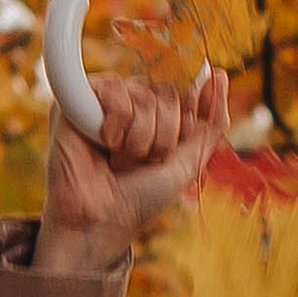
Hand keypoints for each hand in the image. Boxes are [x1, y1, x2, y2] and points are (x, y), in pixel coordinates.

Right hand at [36, 65, 230, 278]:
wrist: (102, 220)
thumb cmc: (139, 197)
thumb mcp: (188, 161)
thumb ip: (211, 123)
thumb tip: (220, 77)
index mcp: (156, 117)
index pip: (185, 94)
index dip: (186, 120)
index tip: (174, 146)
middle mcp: (131, 105)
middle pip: (168, 95)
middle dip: (163, 138)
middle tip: (142, 163)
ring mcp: (105, 101)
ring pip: (144, 96)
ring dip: (139, 140)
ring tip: (119, 161)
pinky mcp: (77, 98)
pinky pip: (113, 88)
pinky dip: (116, 124)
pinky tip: (104, 144)